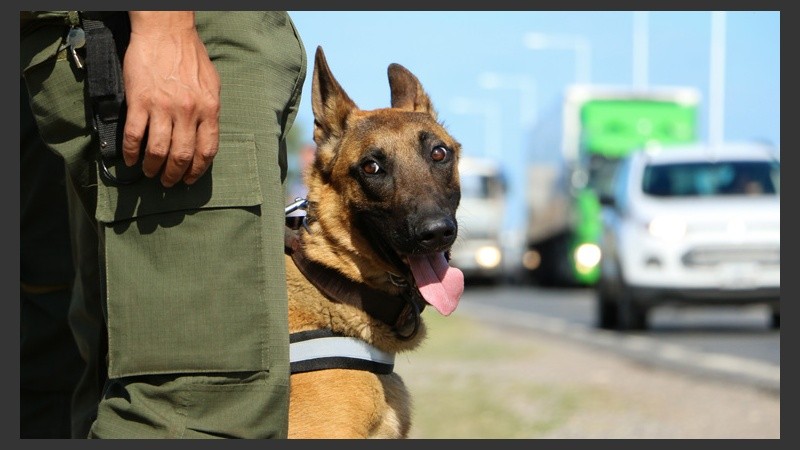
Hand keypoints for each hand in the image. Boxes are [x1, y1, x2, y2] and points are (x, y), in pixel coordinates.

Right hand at [122, 11, 220, 186]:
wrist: (165, 31)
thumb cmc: (190, 56)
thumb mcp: (211, 84)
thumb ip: (210, 110)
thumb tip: (207, 133)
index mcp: (209, 109)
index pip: (207, 150)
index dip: (197, 170)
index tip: (190, 179)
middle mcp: (188, 112)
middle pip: (182, 156)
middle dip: (174, 175)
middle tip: (168, 182)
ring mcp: (163, 108)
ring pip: (158, 151)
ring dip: (152, 167)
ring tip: (149, 173)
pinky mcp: (139, 101)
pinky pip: (135, 136)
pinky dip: (131, 152)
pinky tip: (130, 159)